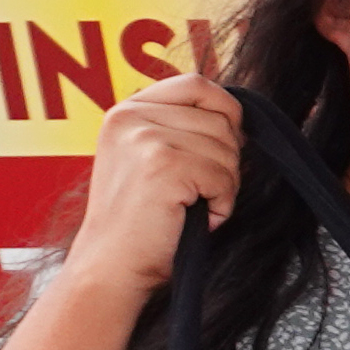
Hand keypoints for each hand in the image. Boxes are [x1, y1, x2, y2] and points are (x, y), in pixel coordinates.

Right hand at [60, 73, 241, 301]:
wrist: (111, 265)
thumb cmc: (140, 221)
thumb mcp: (150, 158)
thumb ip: (181, 129)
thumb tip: (239, 117)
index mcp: (126, 111)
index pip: (196, 84)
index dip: (225, 111)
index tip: (223, 144)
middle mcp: (130, 117)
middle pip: (221, 119)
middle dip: (227, 160)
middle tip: (199, 191)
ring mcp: (144, 138)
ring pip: (227, 149)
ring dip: (224, 185)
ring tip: (191, 205)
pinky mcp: (162, 164)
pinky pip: (224, 177)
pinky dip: (221, 204)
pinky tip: (192, 217)